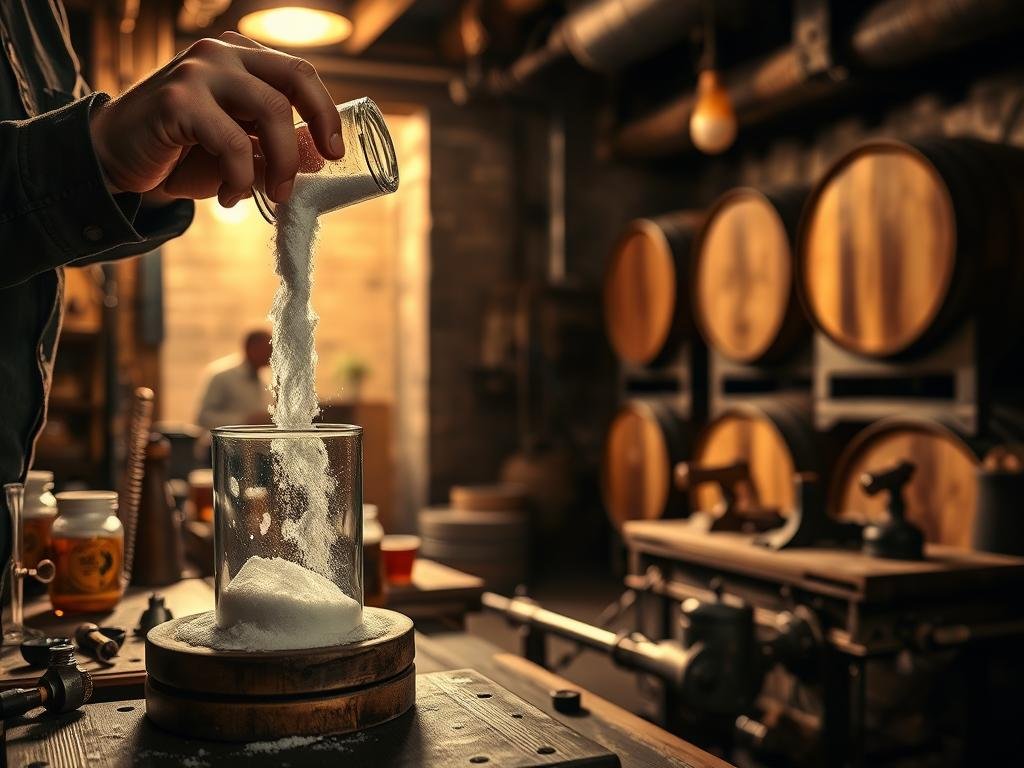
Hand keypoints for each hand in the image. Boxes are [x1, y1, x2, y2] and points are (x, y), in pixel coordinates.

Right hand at [88, 31, 342, 207]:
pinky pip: (233, 142)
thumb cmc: (180, 155)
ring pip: (271, 110)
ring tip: (273, 195)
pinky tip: (228, 198)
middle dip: (317, 126)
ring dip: (281, 162)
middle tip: (317, 169)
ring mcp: (198, 71)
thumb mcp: (237, 150)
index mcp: (240, 57)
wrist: (115, 161)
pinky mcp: (178, 99)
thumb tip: (317, 161)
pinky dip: (240, 178)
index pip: (298, 73)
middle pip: (293, 80)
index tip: (334, 150)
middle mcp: (221, 54)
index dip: (324, 111)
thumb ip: (272, 148)